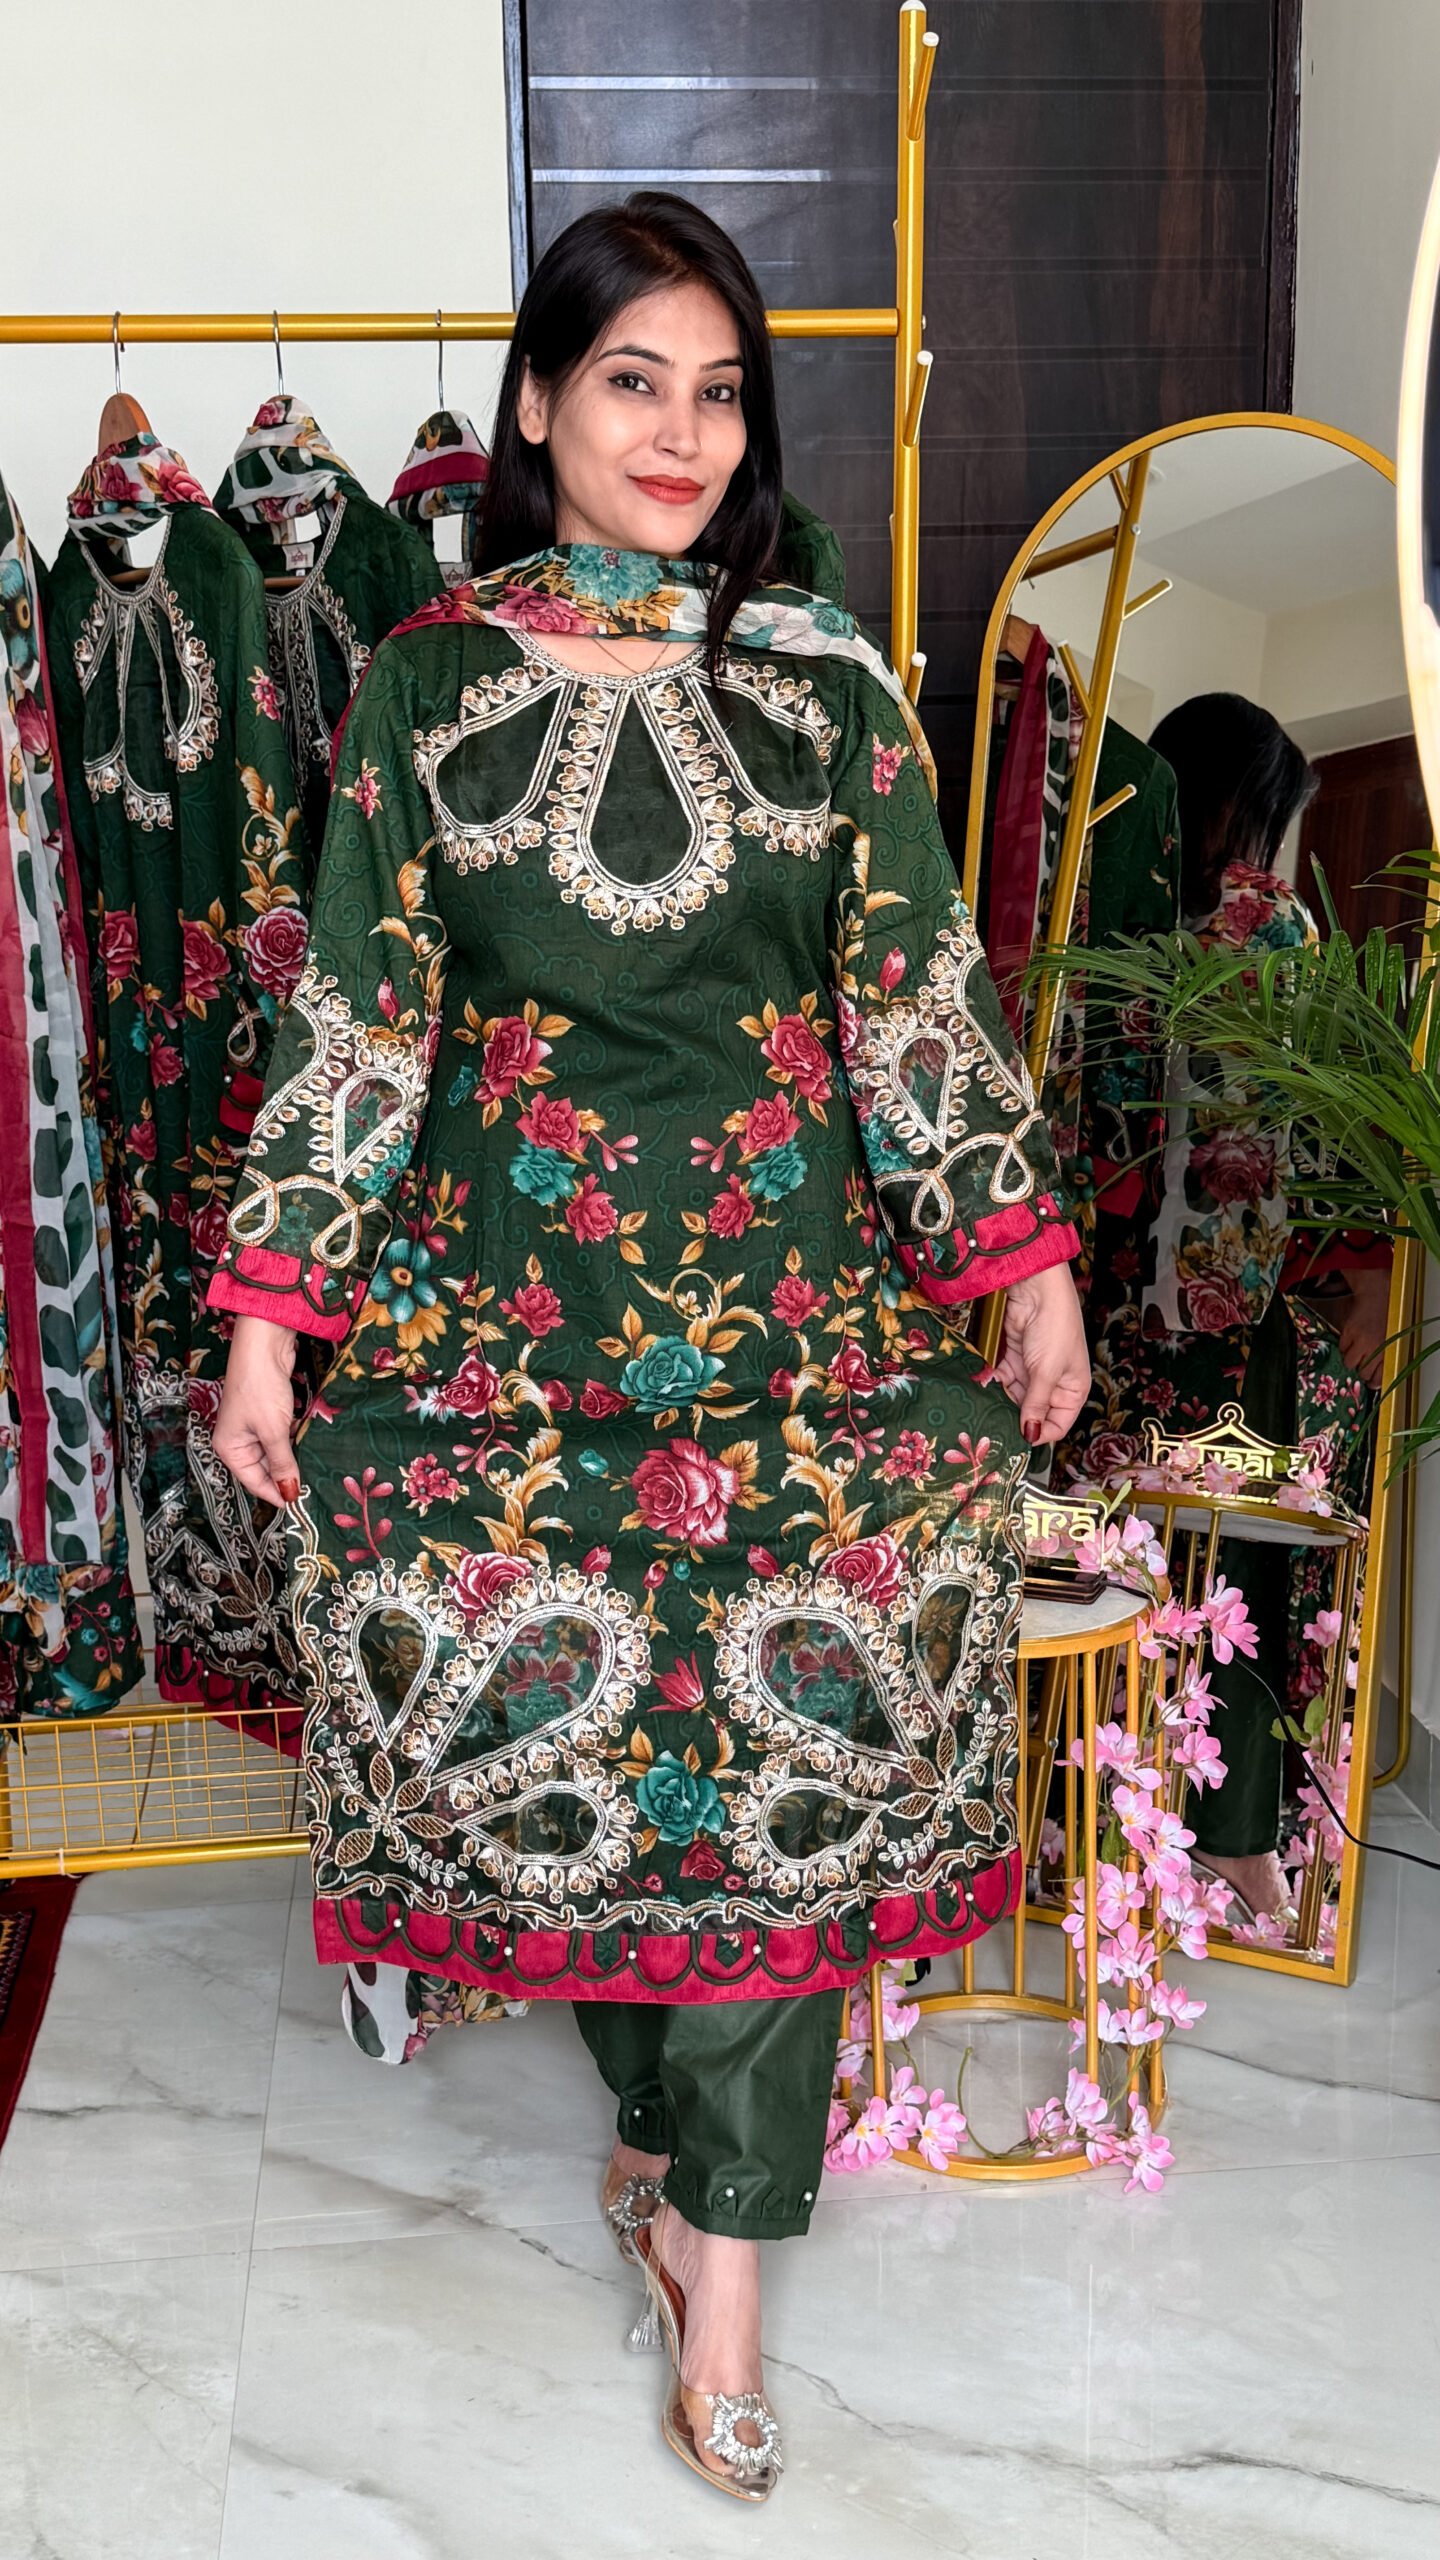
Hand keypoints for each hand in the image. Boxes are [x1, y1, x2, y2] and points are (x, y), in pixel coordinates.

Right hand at [213, 1315, 300, 1506]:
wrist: (264, 1345)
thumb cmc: (261, 1389)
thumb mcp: (274, 1431)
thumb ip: (282, 1463)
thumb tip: (290, 1492)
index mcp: (229, 1449)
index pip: (254, 1482)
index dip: (277, 1493)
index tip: (300, 1504)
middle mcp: (237, 1441)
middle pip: (264, 1469)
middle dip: (286, 1476)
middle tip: (312, 1488)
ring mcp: (252, 1427)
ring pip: (275, 1453)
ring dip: (292, 1459)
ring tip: (314, 1472)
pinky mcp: (267, 1414)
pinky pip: (280, 1438)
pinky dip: (293, 1443)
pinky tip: (309, 1449)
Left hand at [989, 1260, 1090, 1446]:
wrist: (1038, 1289)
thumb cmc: (1055, 1328)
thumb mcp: (1046, 1372)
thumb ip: (1035, 1405)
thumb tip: (1030, 1436)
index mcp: (1073, 1391)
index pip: (1058, 1425)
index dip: (1039, 1434)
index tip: (1016, 1440)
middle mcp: (1055, 1384)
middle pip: (1033, 1412)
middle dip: (1014, 1418)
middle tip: (992, 1427)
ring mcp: (1035, 1371)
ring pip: (1015, 1397)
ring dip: (1000, 1401)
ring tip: (982, 1409)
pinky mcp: (1016, 1357)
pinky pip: (1004, 1379)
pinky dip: (993, 1384)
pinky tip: (981, 1388)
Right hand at [1334, 1264, 1389, 1388]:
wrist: (1377, 1295)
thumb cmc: (1388, 1316)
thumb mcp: (1393, 1338)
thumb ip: (1386, 1356)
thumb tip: (1376, 1376)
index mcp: (1390, 1351)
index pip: (1379, 1378)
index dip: (1373, 1382)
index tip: (1371, 1382)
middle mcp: (1376, 1348)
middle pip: (1363, 1373)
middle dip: (1362, 1372)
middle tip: (1362, 1365)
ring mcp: (1361, 1341)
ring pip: (1350, 1363)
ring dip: (1351, 1360)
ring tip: (1355, 1352)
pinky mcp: (1349, 1333)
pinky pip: (1342, 1349)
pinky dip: (1345, 1347)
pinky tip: (1351, 1340)